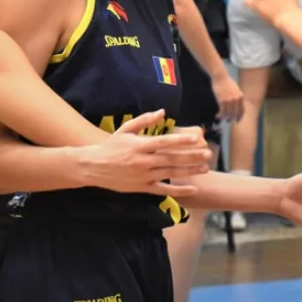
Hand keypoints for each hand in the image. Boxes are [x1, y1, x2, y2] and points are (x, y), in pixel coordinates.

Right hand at [78, 111, 211, 198]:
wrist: (93, 167)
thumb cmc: (111, 146)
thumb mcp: (125, 129)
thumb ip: (144, 120)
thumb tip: (163, 112)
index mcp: (140, 145)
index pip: (164, 142)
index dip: (181, 140)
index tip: (196, 138)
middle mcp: (143, 161)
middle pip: (172, 158)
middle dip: (192, 156)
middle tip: (208, 153)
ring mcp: (144, 176)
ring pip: (171, 173)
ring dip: (190, 171)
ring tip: (205, 168)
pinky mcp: (142, 187)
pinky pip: (163, 189)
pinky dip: (179, 190)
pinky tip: (193, 188)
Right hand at [211, 71, 243, 122]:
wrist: (220, 77)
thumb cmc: (227, 82)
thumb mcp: (236, 90)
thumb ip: (237, 98)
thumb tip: (236, 107)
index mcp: (241, 97)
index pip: (242, 110)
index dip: (239, 117)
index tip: (237, 120)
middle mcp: (237, 100)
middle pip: (235, 114)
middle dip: (231, 118)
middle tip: (228, 121)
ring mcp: (230, 101)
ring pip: (228, 114)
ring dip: (224, 117)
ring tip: (220, 117)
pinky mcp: (223, 101)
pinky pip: (222, 112)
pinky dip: (220, 115)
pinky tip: (217, 115)